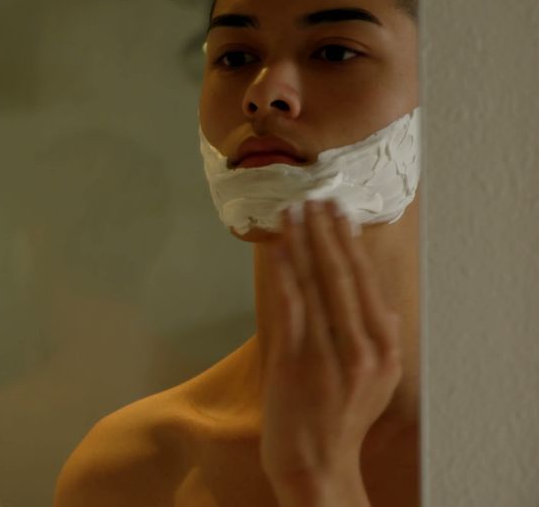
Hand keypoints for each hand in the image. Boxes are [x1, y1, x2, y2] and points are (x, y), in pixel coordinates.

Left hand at [260, 201, 402, 506]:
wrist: (315, 464)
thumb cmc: (337, 420)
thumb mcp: (374, 382)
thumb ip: (378, 343)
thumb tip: (385, 310)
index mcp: (384, 349)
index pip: (367, 284)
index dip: (351, 245)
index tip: (340, 214)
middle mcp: (363, 348)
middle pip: (344, 276)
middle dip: (327, 233)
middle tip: (315, 199)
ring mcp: (329, 354)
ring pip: (316, 285)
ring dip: (302, 243)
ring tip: (293, 212)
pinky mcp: (297, 361)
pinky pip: (291, 305)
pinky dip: (283, 273)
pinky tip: (276, 248)